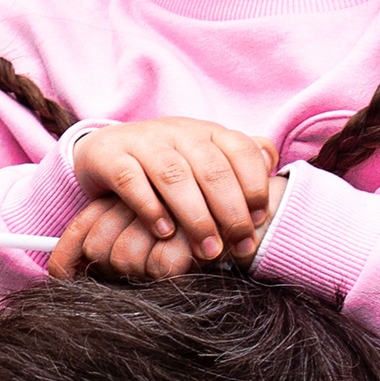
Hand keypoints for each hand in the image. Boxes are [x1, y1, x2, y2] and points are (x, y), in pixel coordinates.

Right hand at [57, 120, 273, 269]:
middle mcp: (178, 131)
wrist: (105, 151)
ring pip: (174, 174)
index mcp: (208, 132)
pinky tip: (163, 231)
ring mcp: (143, 141)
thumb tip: (273, 164)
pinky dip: (149, 207)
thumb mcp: (205, 159)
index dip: (255, 184)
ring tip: (206, 249)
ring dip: (195, 215)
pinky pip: (131, 179)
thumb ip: (240, 162)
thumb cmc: (167, 165)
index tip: (259, 219)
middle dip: (230, 211)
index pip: (242, 149)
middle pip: (211, 167)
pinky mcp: (110, 155)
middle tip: (238, 245)